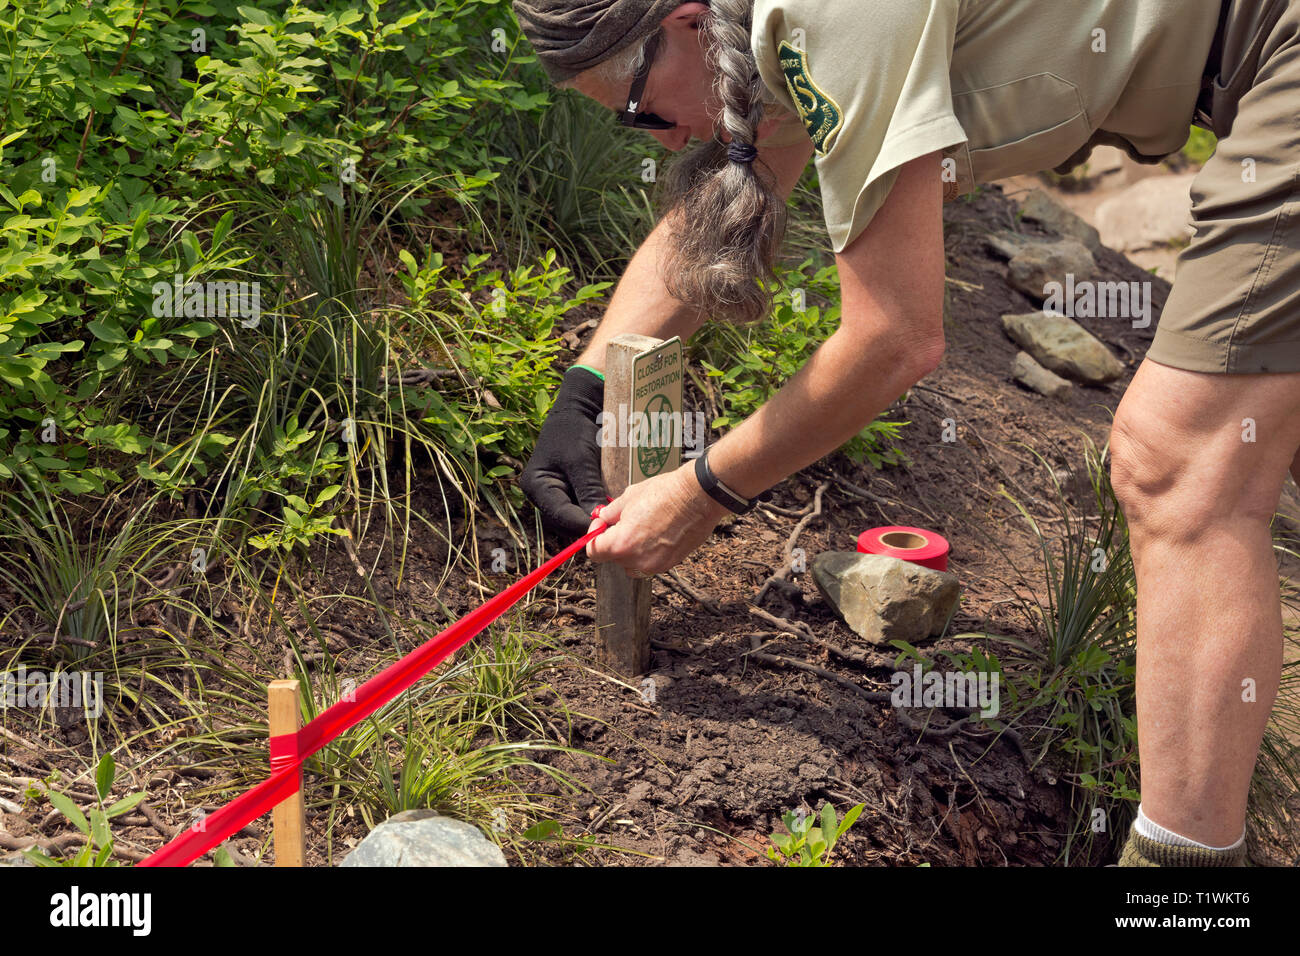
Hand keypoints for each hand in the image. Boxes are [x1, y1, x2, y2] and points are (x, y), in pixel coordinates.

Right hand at [520, 366, 606, 537]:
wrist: (579, 409)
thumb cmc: (575, 430)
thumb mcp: (581, 460)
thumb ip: (587, 489)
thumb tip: (597, 519)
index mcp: (536, 485)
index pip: (559, 515)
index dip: (581, 525)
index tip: (603, 529)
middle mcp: (542, 494)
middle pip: (564, 521)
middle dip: (586, 525)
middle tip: (611, 528)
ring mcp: (556, 494)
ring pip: (573, 518)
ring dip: (591, 520)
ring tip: (612, 522)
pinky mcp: (570, 491)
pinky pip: (580, 508)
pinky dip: (593, 511)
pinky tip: (609, 513)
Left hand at [586, 460, 728, 575]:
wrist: (699, 497)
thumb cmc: (667, 494)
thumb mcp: (629, 497)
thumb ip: (611, 512)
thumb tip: (604, 517)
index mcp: (622, 543)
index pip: (594, 552)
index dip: (594, 535)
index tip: (602, 525)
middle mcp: (637, 560)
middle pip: (613, 558)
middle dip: (614, 540)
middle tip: (624, 521)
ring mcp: (655, 565)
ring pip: (631, 563)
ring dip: (631, 550)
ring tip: (642, 528)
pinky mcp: (670, 564)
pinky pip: (649, 563)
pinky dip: (648, 552)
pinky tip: (656, 533)